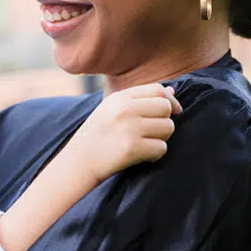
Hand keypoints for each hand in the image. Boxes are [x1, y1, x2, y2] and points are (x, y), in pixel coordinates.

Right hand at [66, 83, 181, 183]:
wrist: (79, 161)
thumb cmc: (99, 135)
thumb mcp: (112, 109)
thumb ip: (140, 99)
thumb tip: (171, 90)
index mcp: (119, 97)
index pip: (157, 90)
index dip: (170, 100)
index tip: (171, 112)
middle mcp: (124, 109)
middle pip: (165, 107)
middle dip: (166, 120)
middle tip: (152, 132)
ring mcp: (129, 128)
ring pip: (168, 127)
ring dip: (161, 138)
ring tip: (145, 143)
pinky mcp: (132, 148)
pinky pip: (162, 148)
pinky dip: (155, 155)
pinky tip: (142, 156)